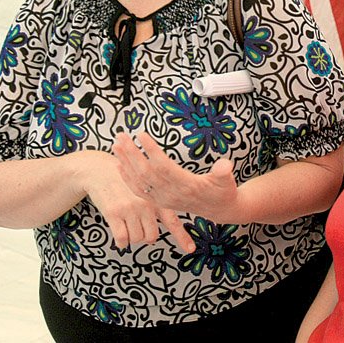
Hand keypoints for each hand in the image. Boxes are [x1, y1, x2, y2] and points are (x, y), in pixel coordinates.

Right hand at [79, 150, 194, 251]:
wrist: (101, 172)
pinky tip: (118, 229)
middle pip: (151, 237)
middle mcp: (146, 204)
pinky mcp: (114, 212)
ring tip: (126, 222)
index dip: (182, 237)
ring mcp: (130, 208)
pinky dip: (120, 241)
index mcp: (157, 199)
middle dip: (144, 236)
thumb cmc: (126, 185)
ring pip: (136, 239)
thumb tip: (159, 233)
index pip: (173, 221)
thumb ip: (156, 208)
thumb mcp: (146, 191)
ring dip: (131, 237)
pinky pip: (122, 239)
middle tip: (136, 225)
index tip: (191, 249)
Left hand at [113, 132, 243, 223]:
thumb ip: (224, 172)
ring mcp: (164, 198)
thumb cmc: (223, 191)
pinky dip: (128, 177)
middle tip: (121, 135)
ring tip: (116, 145)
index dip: (151, 150)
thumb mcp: (227, 181)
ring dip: (126, 162)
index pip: (163, 166)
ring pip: (139, 180)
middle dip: (131, 153)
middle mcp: (171, 193)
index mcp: (186, 185)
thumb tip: (225, 164)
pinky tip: (119, 165)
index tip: (141, 134)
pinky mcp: (160, 200)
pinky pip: (139, 190)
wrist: (220, 209)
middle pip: (146, 172)